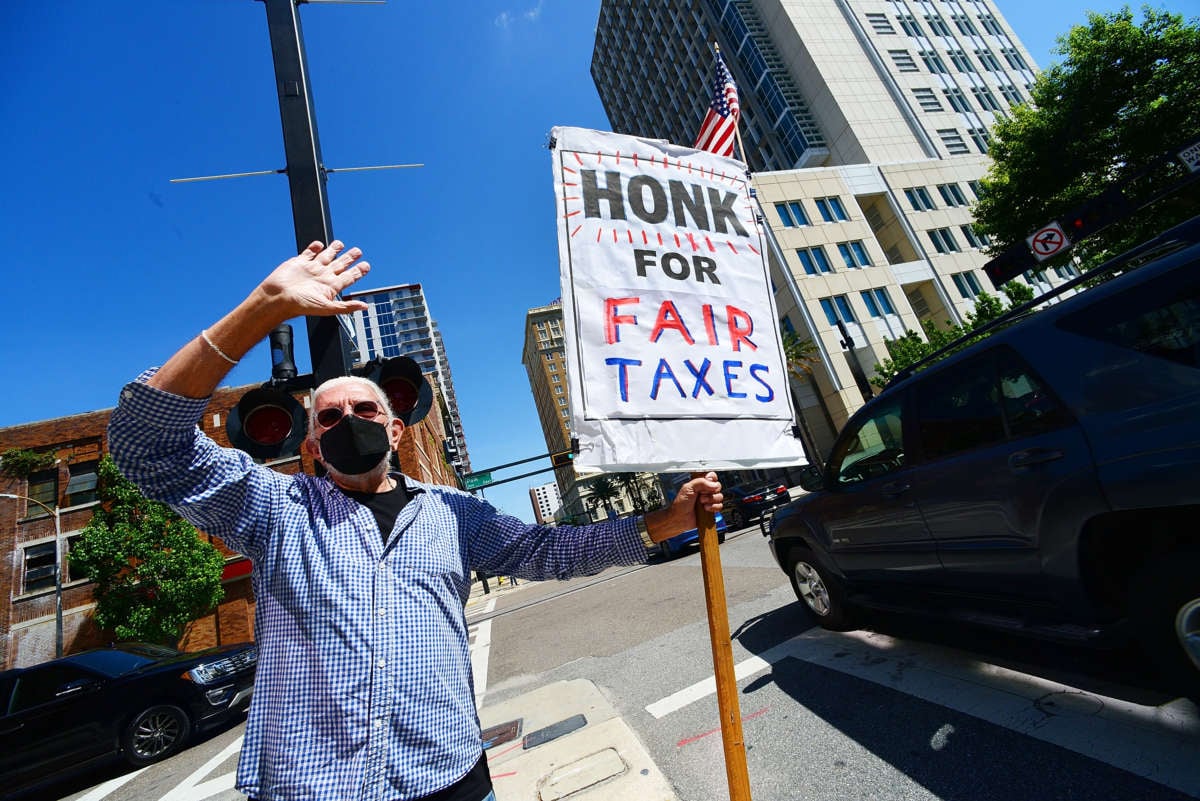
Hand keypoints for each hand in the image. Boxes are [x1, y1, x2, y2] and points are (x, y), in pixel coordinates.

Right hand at [255, 241, 370, 318]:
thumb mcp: (327, 308)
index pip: (349, 277)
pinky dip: (315, 247)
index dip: (358, 271)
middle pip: (340, 265)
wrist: (278, 297)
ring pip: (326, 256)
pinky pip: (309, 252)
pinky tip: (321, 244)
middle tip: (358, 251)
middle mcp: (322, 277)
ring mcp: (311, 269)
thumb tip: (364, 306)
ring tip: (341, 244)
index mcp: (330, 287)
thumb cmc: (300, 305)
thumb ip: (346, 307)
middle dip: (349, 258)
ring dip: (334, 250)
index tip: (366, 265)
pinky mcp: (299, 262)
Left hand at [643, 472, 723, 542]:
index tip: (708, 483)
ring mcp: (709, 500)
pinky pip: (719, 506)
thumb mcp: (688, 488)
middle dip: (710, 491)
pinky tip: (706, 509)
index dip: (712, 479)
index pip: (711, 476)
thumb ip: (701, 482)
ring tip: (702, 503)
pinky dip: (713, 507)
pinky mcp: (711, 509)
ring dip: (711, 500)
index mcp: (699, 484)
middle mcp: (705, 491)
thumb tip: (714, 484)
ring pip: (720, 496)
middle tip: (701, 495)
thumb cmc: (680, 505)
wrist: (680, 519)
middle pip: (718, 486)